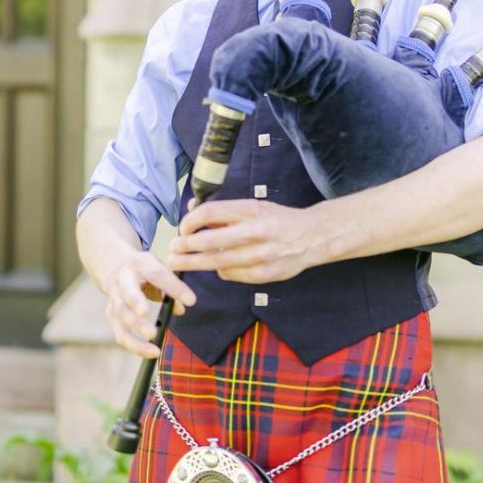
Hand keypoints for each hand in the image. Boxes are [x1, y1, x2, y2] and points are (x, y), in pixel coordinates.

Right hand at [105, 250, 196, 359]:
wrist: (115, 266)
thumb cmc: (143, 269)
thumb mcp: (158, 268)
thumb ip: (172, 286)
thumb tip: (184, 308)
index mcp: (139, 264)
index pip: (157, 274)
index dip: (173, 287)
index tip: (191, 300)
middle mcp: (123, 281)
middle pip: (128, 295)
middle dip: (139, 310)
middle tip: (153, 329)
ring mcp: (114, 298)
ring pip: (122, 318)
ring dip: (137, 335)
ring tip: (154, 348)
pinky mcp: (111, 314)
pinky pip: (121, 334)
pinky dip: (135, 346)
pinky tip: (151, 352)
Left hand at [168, 199, 317, 283]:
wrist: (311, 236)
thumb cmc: (277, 219)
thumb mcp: (253, 207)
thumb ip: (224, 212)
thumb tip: (192, 211)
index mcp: (249, 210)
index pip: (209, 213)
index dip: (189, 222)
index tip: (182, 229)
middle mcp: (253, 231)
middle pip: (207, 241)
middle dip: (184, 247)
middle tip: (171, 251)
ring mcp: (259, 255)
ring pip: (216, 262)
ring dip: (193, 264)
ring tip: (178, 264)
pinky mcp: (263, 275)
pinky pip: (231, 274)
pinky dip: (220, 271)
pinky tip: (216, 267)